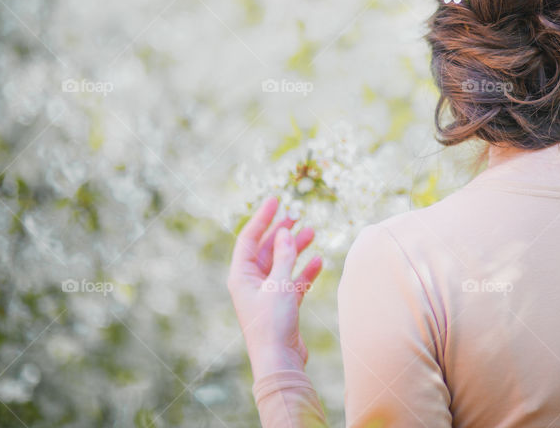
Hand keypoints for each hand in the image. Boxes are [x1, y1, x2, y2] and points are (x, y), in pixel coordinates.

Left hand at [227, 196, 323, 379]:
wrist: (279, 360)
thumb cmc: (272, 322)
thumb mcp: (279, 284)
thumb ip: (284, 256)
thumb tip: (286, 232)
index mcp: (241, 276)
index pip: (249, 238)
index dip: (262, 218)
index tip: (275, 200)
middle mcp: (251, 283)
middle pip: (266, 249)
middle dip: (282, 232)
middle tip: (296, 215)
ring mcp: (267, 294)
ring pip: (282, 263)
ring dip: (296, 249)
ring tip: (312, 232)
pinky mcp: (282, 305)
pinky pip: (293, 281)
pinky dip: (305, 271)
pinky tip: (319, 261)